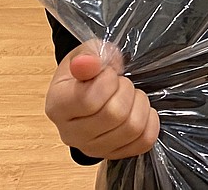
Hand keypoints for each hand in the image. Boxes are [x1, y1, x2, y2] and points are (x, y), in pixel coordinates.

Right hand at [45, 42, 159, 160]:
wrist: (89, 90)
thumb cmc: (87, 71)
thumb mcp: (86, 53)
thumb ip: (88, 55)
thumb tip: (89, 64)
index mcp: (58, 106)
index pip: (89, 99)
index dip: (108, 80)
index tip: (108, 72)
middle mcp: (70, 133)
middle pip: (114, 115)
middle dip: (126, 90)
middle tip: (121, 82)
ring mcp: (92, 148)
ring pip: (132, 129)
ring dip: (140, 104)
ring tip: (131, 95)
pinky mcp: (113, 155)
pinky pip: (144, 142)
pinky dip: (150, 122)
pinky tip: (140, 110)